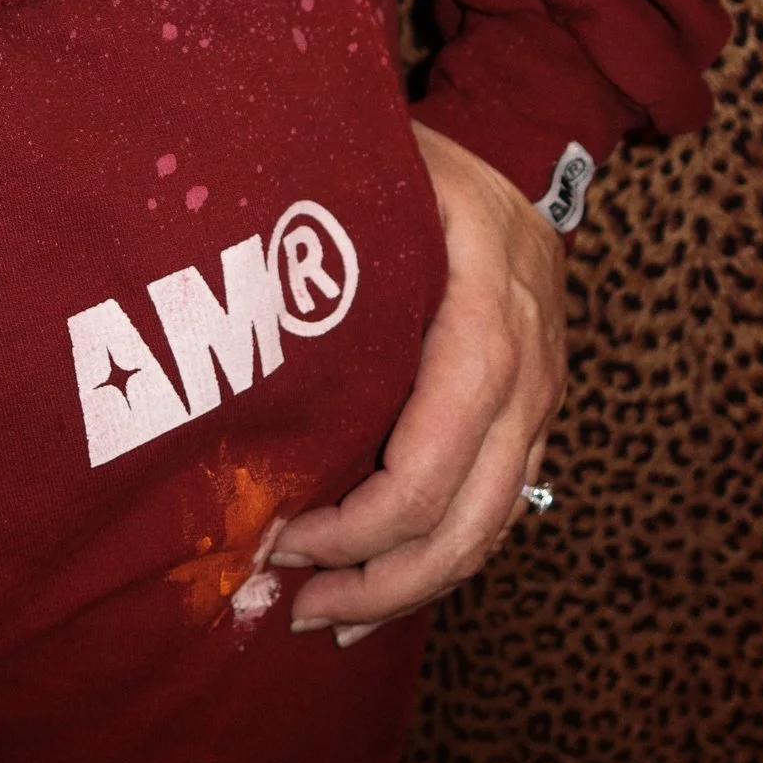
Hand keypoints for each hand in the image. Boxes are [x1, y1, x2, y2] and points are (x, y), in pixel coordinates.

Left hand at [273, 119, 566, 644]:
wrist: (522, 145)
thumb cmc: (420, 165)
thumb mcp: (374, 185)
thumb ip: (321, 248)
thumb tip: (217, 322)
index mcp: (487, 323)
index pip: (429, 464)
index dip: (355, 525)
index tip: (278, 537)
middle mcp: (531, 372)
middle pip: (468, 517)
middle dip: (383, 582)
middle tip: (299, 611)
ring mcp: (545, 398)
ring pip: (492, 525)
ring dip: (413, 586)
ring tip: (334, 618)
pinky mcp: (538, 413)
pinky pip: (500, 504)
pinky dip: (446, 555)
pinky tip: (389, 586)